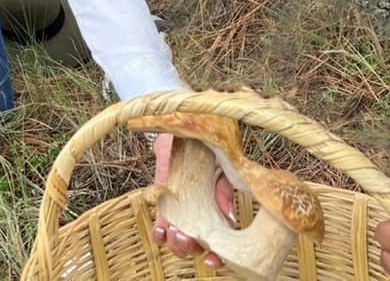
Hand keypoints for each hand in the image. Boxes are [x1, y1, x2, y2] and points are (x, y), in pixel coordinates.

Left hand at [151, 133, 236, 268]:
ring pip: (177, 240)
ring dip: (176, 243)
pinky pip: (160, 224)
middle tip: (188, 240)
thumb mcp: (221, 167)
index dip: (218, 257)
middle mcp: (199, 218)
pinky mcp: (164, 204)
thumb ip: (224, 192)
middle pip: (196, 246)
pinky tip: (160, 232)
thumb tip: (230, 219)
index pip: (221, 243)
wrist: (183, 129)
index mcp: (218, 213)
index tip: (213, 260)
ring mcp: (180, 213)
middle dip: (191, 249)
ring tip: (175, 234)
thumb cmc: (206, 149)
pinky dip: (159, 232)